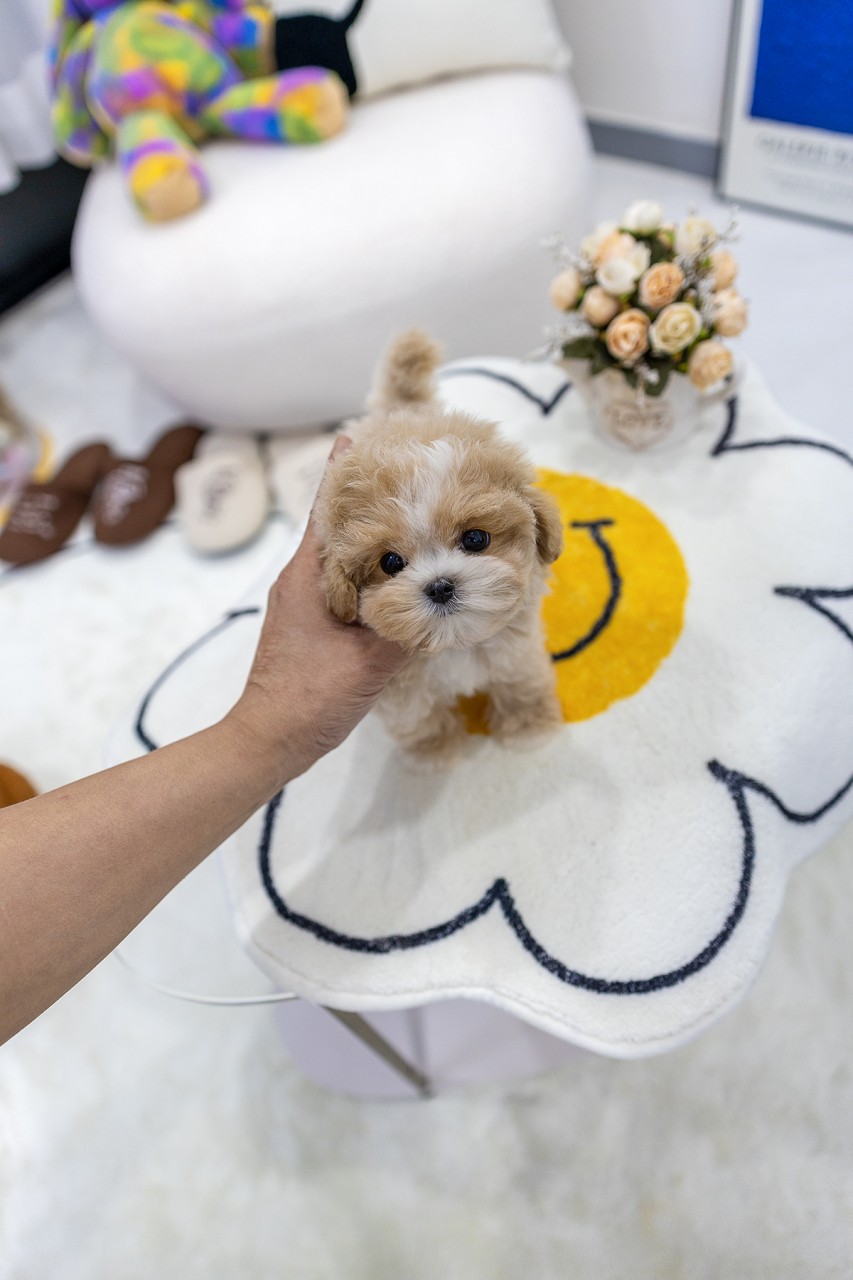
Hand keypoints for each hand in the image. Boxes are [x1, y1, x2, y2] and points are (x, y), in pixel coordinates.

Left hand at [227, 439, 407, 780]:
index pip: (326, 507)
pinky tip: (403, 575)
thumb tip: (446, 597)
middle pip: (336, 524)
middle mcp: (301, 579)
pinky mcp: (312, 623)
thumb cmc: (310, 697)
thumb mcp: (370, 661)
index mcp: (308, 575)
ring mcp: (304, 601)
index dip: (346, 472)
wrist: (270, 741)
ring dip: (373, 536)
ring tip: (415, 517)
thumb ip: (408, 625)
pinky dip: (372, 570)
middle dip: (369, 499)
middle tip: (409, 475)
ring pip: (342, 554)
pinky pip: (345, 582)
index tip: (367, 437)